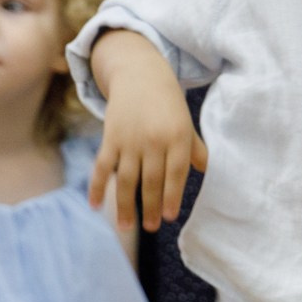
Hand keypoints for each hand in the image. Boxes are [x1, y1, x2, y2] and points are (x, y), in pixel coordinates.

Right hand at [87, 31, 206, 233]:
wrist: (139, 74)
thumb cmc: (168, 103)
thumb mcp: (186, 123)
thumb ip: (194, 148)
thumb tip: (205, 171)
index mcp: (177, 137)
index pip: (176, 173)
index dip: (172, 196)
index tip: (171, 217)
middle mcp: (153, 140)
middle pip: (151, 180)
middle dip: (152, 206)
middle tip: (152, 227)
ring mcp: (130, 140)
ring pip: (127, 179)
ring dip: (125, 205)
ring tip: (127, 227)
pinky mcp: (110, 138)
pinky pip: (102, 166)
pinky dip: (97, 186)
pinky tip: (95, 205)